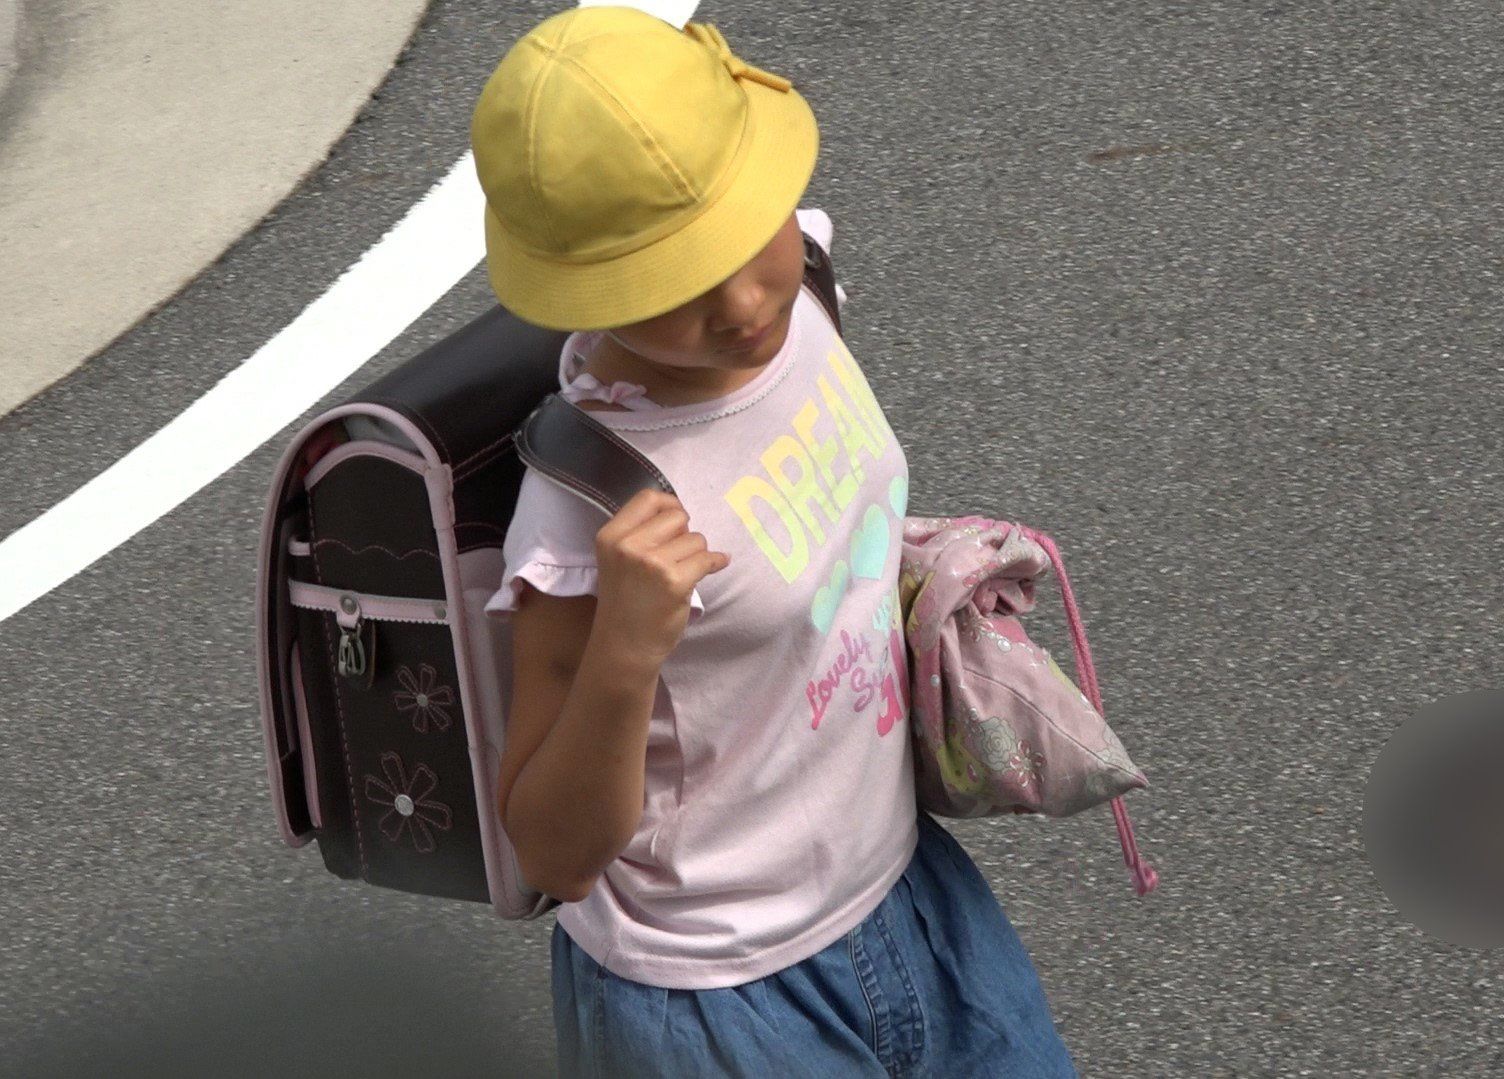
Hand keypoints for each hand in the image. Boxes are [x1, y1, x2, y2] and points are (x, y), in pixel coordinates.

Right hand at [592, 489, 730, 667]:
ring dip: (697, 554)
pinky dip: (715, 563)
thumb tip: (680, 511)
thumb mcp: (618, 559)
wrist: (625, 646)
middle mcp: (628, 546)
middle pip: (677, 516)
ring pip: (696, 539)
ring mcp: (652, 564)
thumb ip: (641, 532)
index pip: (649, 498)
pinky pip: (708, 558)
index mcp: (610, 536)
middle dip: (685, 533)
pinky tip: (711, 569)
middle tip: (676, 556)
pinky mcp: (675, 582)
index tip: (676, 523)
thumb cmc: (625, 601)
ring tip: (682, 573)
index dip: (669, 505)